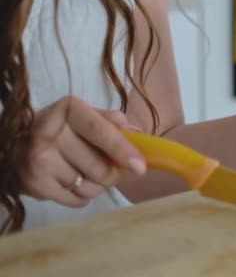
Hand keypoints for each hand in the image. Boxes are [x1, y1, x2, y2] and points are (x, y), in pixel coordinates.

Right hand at [22, 96, 146, 206]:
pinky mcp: (34, 185)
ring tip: (89, 174)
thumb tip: (135, 134)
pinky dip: (84, 195)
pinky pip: (77, 200)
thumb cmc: (65, 129)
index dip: (122, 150)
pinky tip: (75, 182)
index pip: (99, 131)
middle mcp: (48, 133)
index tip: (140, 166)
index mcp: (68, 110)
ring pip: (90, 187)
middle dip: (113, 173)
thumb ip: (111, 122)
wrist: (20, 145)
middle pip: (98, 167)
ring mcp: (38, 161)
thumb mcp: (86, 116)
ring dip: (99, 185)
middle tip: (111, 169)